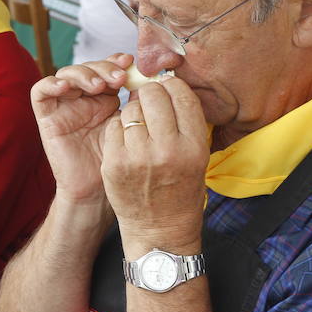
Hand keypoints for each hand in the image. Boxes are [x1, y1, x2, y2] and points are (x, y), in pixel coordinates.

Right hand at [31, 55, 129, 204]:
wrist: (95, 189)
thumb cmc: (114, 161)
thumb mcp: (128, 126)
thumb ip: (134, 103)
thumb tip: (150, 79)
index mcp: (103, 97)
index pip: (106, 68)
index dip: (116, 62)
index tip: (130, 64)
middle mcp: (83, 98)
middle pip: (88, 67)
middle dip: (103, 68)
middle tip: (119, 77)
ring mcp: (64, 105)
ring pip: (66, 74)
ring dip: (83, 74)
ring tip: (100, 85)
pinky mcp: (46, 116)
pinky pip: (40, 91)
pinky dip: (51, 84)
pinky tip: (65, 87)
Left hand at [100, 76, 209, 250]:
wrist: (159, 229)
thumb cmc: (181, 188)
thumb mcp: (197, 155)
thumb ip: (185, 122)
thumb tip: (165, 83)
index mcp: (194, 146)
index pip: (181, 95)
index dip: (172, 85)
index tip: (167, 88)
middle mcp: (168, 149)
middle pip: (153, 95)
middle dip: (149, 93)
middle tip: (149, 101)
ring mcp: (138, 157)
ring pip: (130, 109)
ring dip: (133, 110)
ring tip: (139, 125)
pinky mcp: (115, 163)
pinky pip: (114, 126)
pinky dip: (119, 127)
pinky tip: (126, 139)